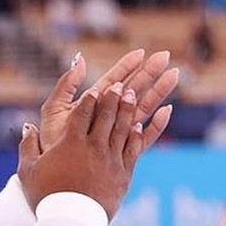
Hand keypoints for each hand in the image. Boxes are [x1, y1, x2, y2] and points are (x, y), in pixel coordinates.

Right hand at [18, 81, 145, 220]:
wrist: (70, 222)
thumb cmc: (46, 197)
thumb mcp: (29, 170)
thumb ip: (28, 146)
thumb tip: (27, 127)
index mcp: (70, 143)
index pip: (83, 114)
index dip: (90, 100)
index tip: (95, 89)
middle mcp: (93, 147)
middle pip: (106, 115)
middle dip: (113, 97)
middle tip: (119, 85)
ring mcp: (110, 160)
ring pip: (122, 128)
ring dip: (127, 109)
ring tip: (131, 95)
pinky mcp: (123, 174)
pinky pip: (133, 150)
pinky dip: (136, 135)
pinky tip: (138, 126)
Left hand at [39, 49, 177, 153]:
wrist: (55, 174)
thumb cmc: (51, 141)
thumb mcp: (54, 109)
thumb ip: (66, 85)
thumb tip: (79, 59)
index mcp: (93, 104)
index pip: (113, 80)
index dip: (127, 65)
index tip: (141, 51)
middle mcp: (107, 117)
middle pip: (132, 90)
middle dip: (149, 73)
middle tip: (165, 56)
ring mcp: (117, 133)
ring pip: (142, 109)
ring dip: (158, 92)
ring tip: (174, 75)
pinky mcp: (123, 151)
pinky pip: (144, 137)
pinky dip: (156, 125)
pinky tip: (167, 111)